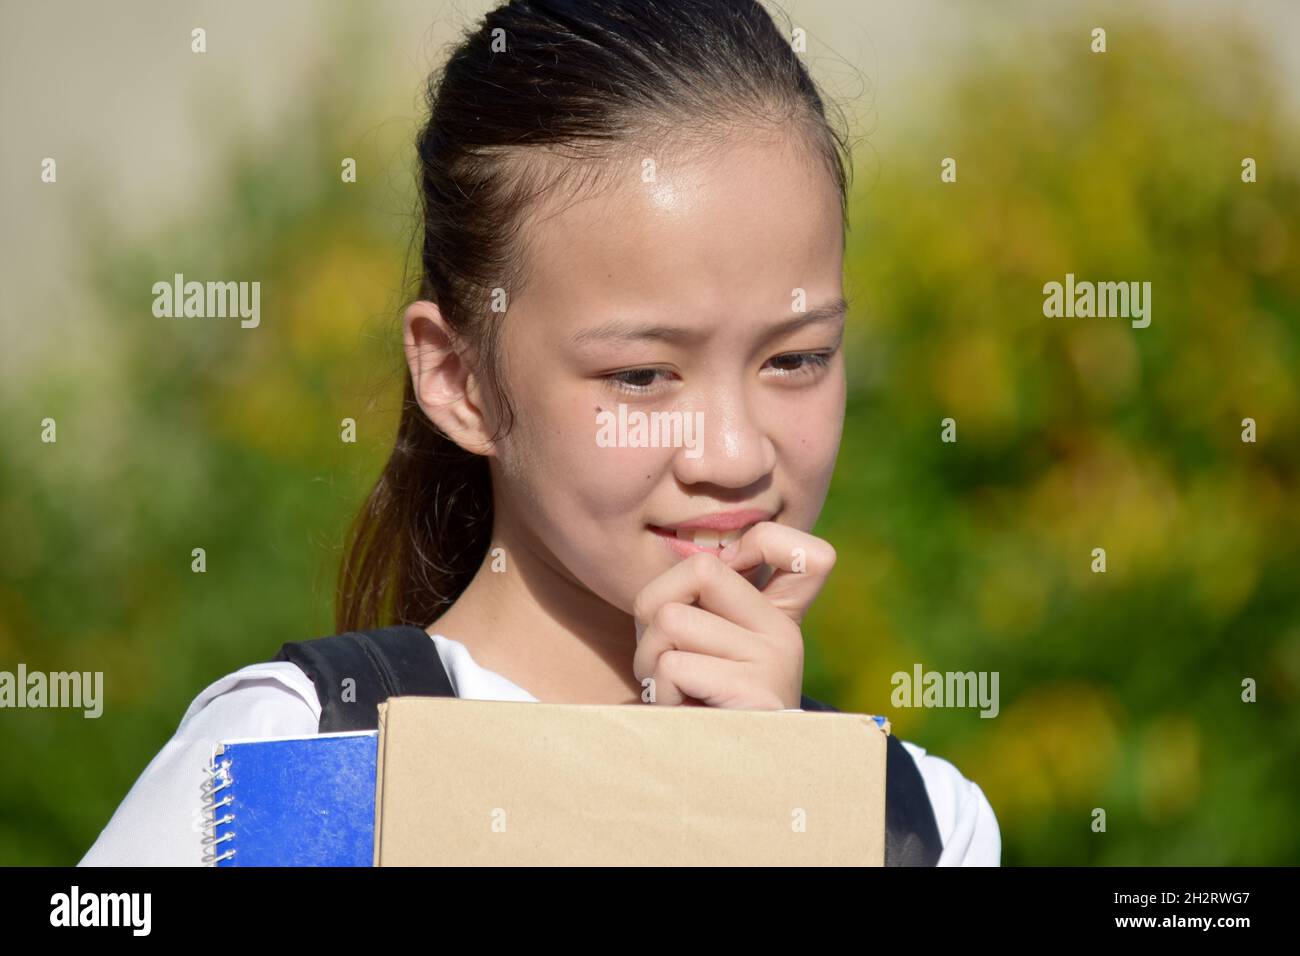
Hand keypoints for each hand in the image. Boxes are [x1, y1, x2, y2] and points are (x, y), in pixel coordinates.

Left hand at [631, 522, 835, 709]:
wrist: (721, 786)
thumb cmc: (695, 707)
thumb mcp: (705, 648)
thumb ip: (702, 603)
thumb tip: (687, 559)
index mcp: (779, 617)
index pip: (810, 551)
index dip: (759, 543)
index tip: (719, 577)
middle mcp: (785, 633)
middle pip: (699, 569)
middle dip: (655, 608)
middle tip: (665, 653)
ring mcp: (775, 661)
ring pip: (671, 620)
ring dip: (649, 659)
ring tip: (672, 690)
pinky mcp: (755, 693)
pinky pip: (673, 666)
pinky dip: (659, 693)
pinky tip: (683, 713)